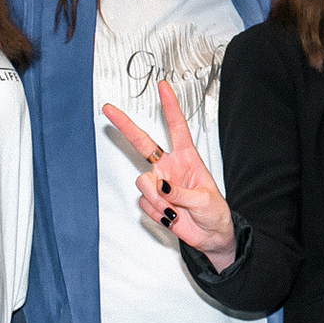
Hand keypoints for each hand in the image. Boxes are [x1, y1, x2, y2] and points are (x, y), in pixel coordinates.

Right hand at [103, 80, 237, 270]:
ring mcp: (158, 184)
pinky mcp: (151, 201)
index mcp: (187, 159)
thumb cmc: (214, 213)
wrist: (210, 235)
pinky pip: (145, 203)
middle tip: (109, 110)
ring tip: (175, 209)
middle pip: (142, 142)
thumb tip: (161, 187)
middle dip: (125, 125)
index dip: (170, 106)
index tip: (163, 87)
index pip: (177, 127)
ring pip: (143, 183)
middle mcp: (168, 167)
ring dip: (158, 199)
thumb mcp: (205, 200)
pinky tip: (171, 216)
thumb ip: (181, 193)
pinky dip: (158, 213)